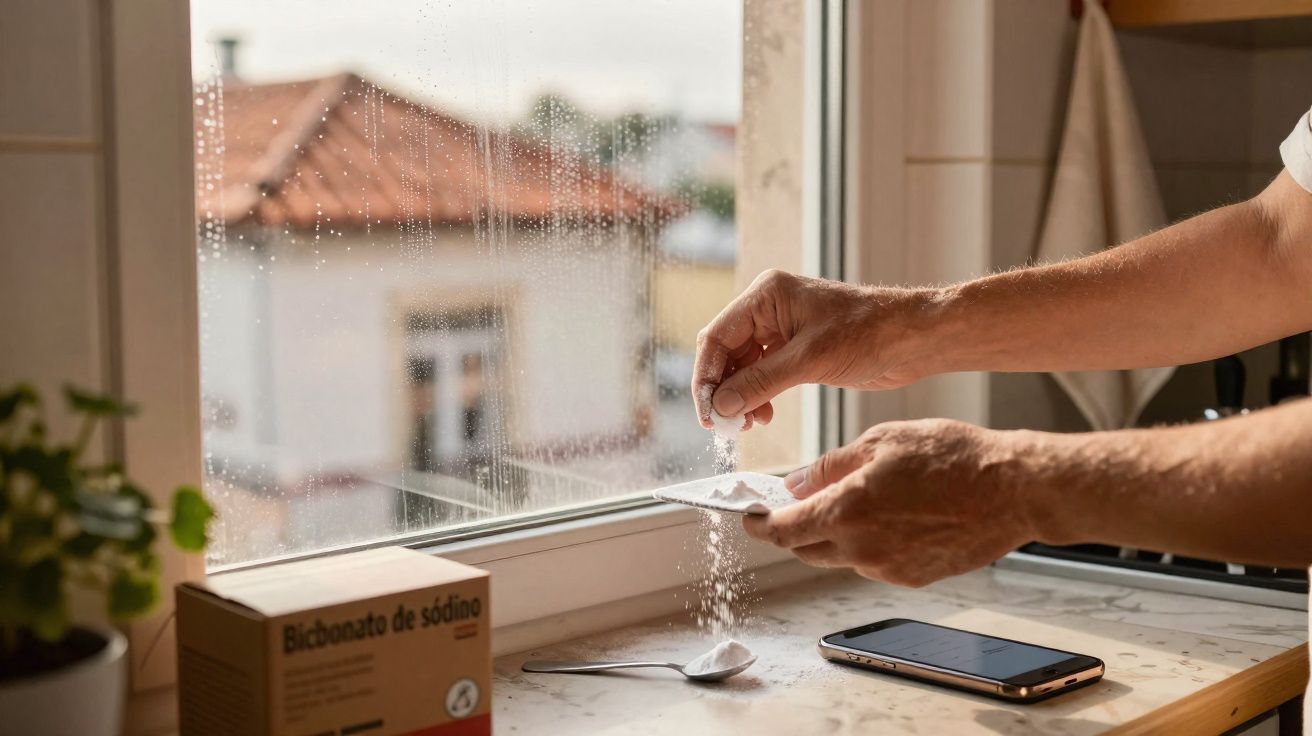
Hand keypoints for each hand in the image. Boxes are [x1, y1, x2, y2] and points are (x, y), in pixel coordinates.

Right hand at [691, 269, 932, 428]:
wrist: (913, 339)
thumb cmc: (868, 333)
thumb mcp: (809, 360)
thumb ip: (760, 383)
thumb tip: (721, 407)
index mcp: (766, 296)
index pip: (716, 337)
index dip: (707, 377)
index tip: (707, 413)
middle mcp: (769, 309)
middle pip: (726, 354)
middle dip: (724, 391)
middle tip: (725, 427)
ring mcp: (782, 330)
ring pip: (743, 368)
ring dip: (741, 397)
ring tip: (749, 425)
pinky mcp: (796, 351)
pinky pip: (763, 375)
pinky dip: (758, 396)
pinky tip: (763, 416)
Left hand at [742, 419, 1035, 586]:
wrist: (1013, 490)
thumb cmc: (954, 457)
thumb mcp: (881, 441)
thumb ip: (830, 466)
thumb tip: (795, 483)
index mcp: (847, 511)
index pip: (783, 530)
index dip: (760, 525)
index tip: (750, 518)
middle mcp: (862, 548)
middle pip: (805, 549)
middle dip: (794, 529)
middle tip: (795, 506)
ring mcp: (888, 568)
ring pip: (840, 557)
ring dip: (834, 535)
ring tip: (858, 501)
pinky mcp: (913, 577)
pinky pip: (873, 563)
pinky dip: (868, 544)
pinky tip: (891, 516)